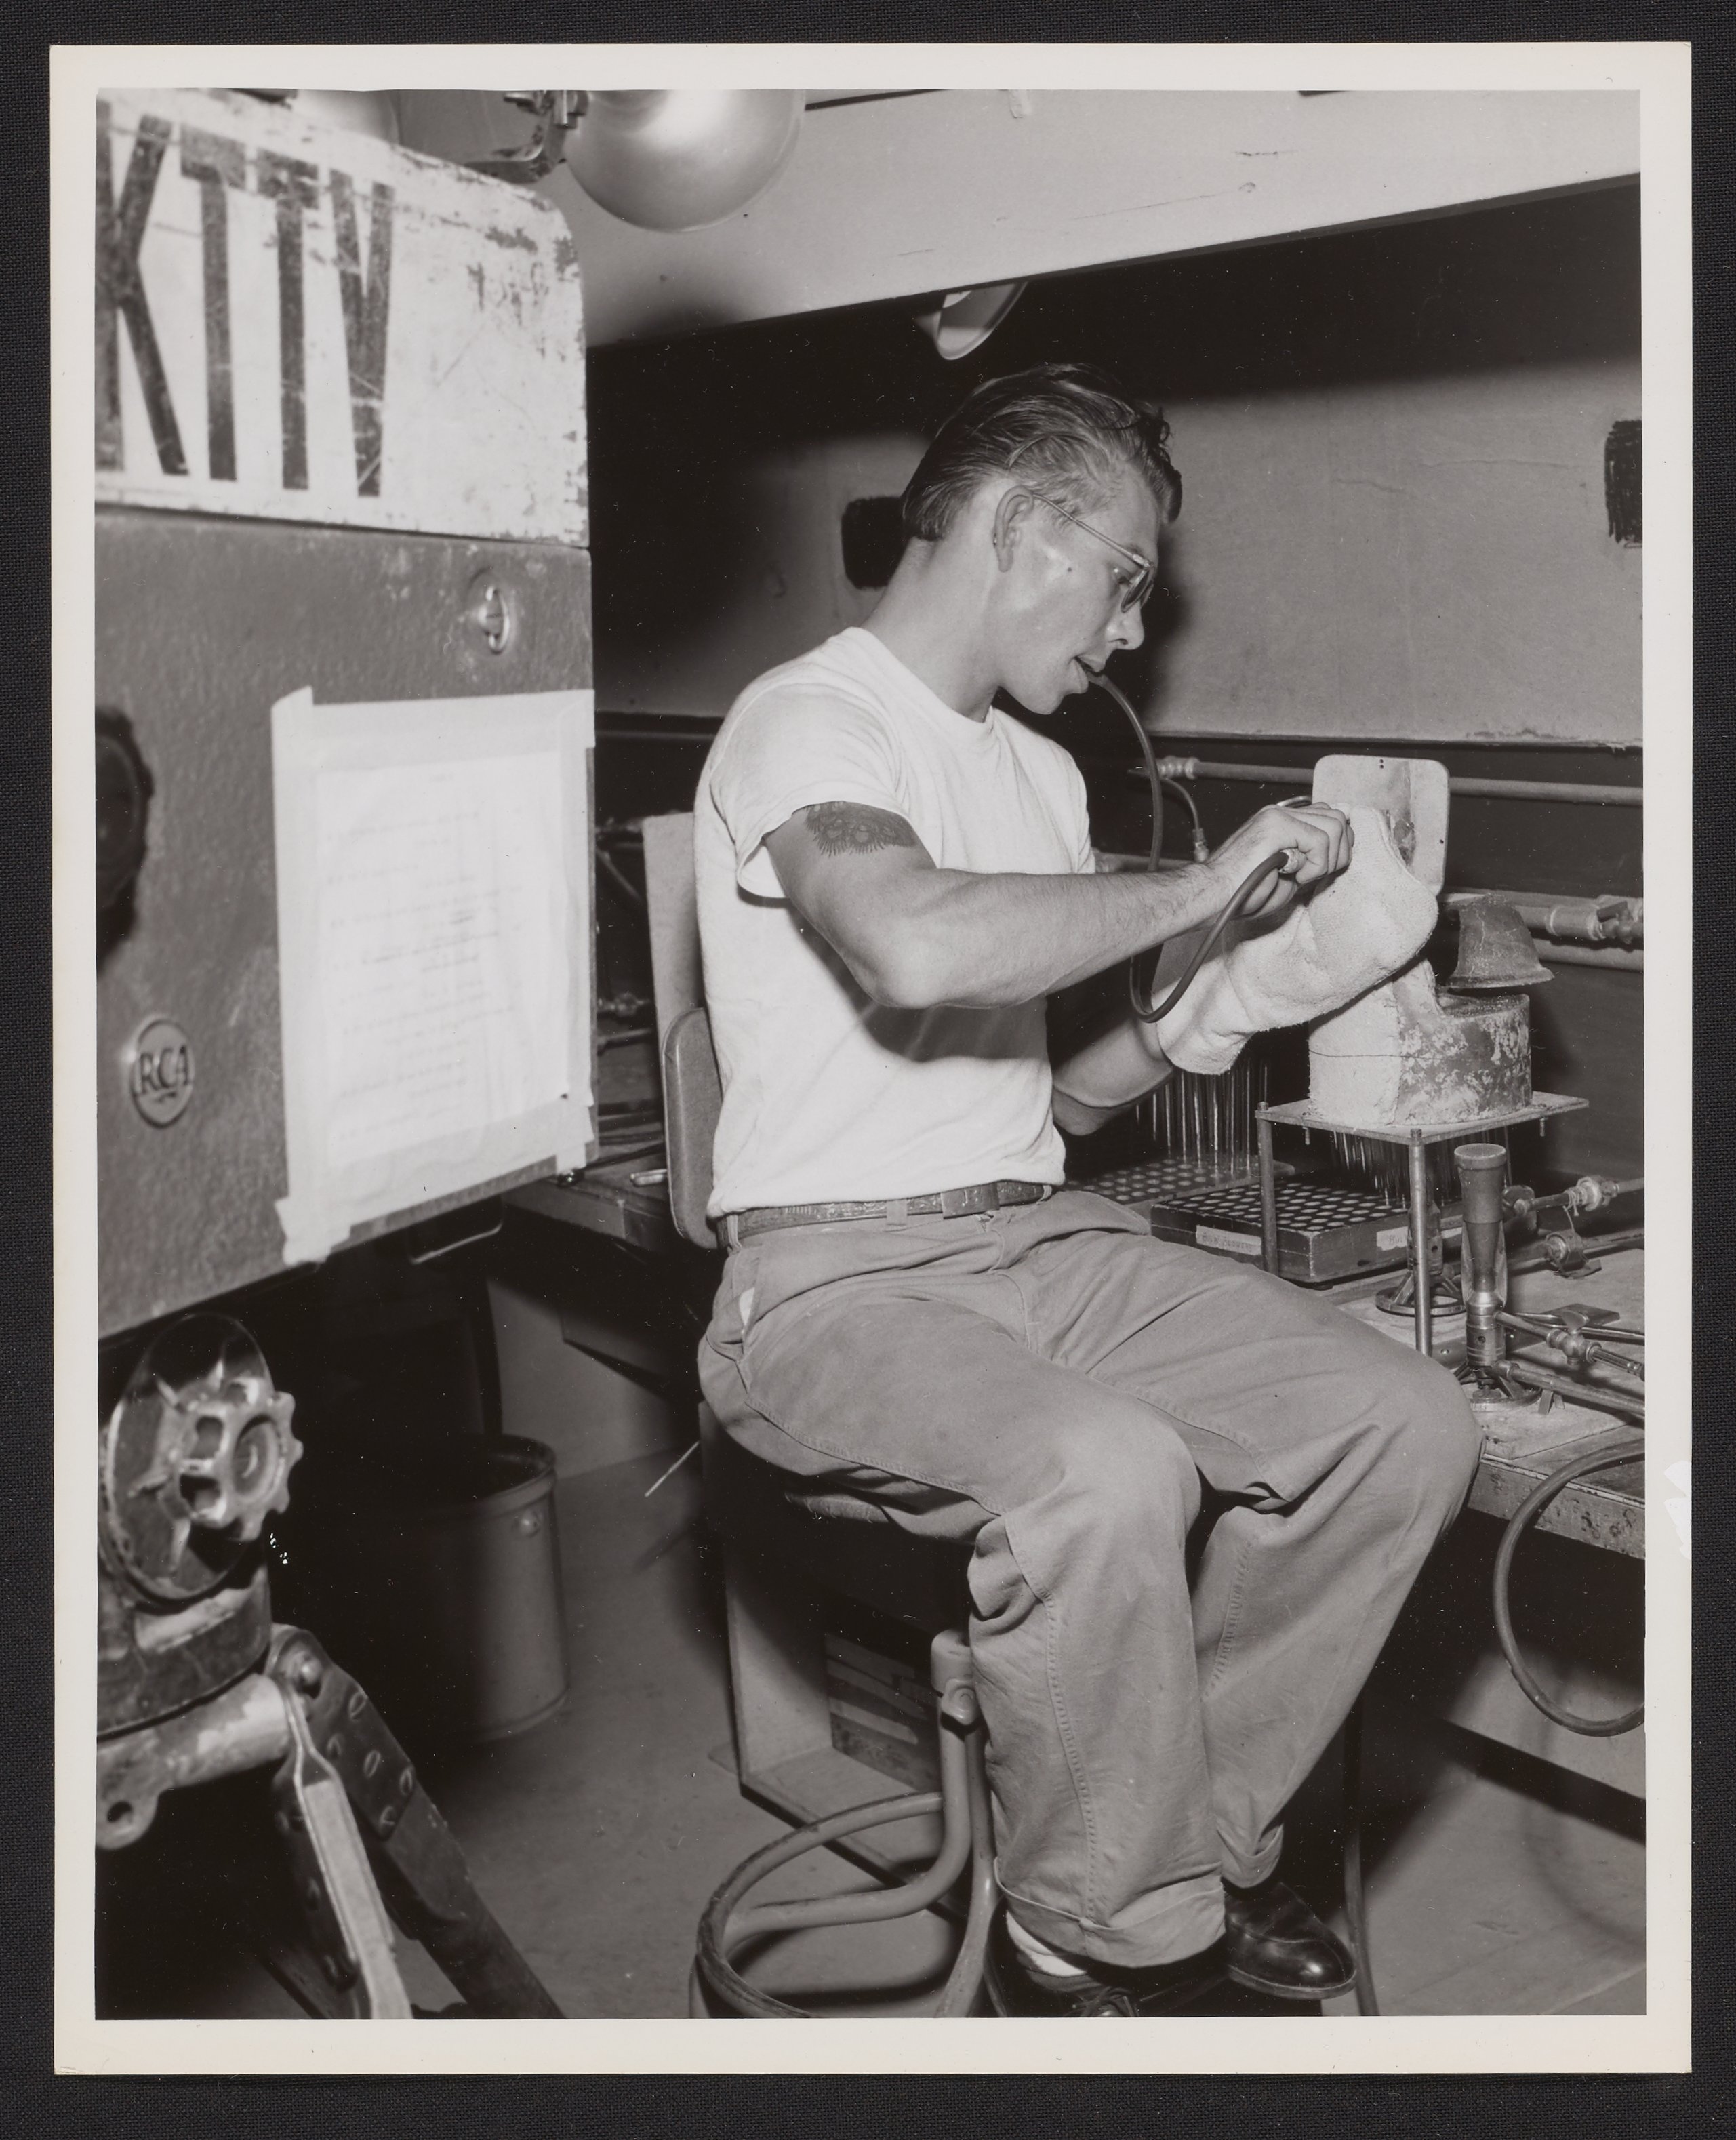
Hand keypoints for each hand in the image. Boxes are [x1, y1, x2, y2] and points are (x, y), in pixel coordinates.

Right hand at [1205, 802, 1353, 918]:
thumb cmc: (1243, 892)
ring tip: (1301, 876)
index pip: (1330, 819)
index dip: (1337, 847)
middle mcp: (1282, 813)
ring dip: (1326, 860)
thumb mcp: (1288, 875)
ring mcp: (1278, 816)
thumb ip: (1310, 859)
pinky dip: (1316, 865)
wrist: (1215, 896)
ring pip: (1335, 826)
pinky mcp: (1276, 825)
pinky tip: (1294, 875)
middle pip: (1339, 819)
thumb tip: (1337, 856)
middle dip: (1338, 854)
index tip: (1322, 870)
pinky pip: (1320, 840)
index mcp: (1283, 822)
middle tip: (1314, 875)